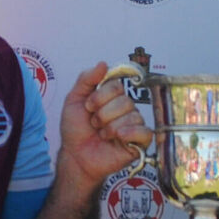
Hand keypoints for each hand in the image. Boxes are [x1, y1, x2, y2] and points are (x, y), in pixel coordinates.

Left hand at [58, 63, 151, 189]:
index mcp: (112, 97)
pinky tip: (118, 139)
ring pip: (132, 115)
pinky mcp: (139, 142)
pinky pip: (145, 132)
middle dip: (103, 114)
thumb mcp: (74, 99)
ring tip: (102, 135)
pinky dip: (129, 134)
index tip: (88, 108)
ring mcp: (134, 125)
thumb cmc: (75, 130)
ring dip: (110, 127)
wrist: (75, 155)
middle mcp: (126, 108)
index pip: (116, 85)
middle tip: (95, 124)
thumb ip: (86, 79)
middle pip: (125, 101)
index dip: (99, 97)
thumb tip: (103, 63)